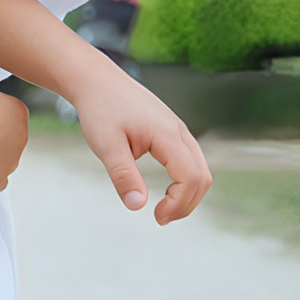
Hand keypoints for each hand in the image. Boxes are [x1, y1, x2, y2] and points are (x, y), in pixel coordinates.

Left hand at [71, 53, 211, 222]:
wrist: (97, 80)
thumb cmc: (100, 109)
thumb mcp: (106, 145)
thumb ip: (123, 175)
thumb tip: (137, 205)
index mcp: (167, 134)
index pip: (191, 177)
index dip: (178, 203)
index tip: (156, 217)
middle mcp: (180, 131)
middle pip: (202, 177)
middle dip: (186, 204)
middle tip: (159, 218)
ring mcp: (178, 130)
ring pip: (200, 169)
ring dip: (187, 194)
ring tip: (162, 210)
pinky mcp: (172, 131)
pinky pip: (191, 161)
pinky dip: (185, 181)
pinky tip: (165, 191)